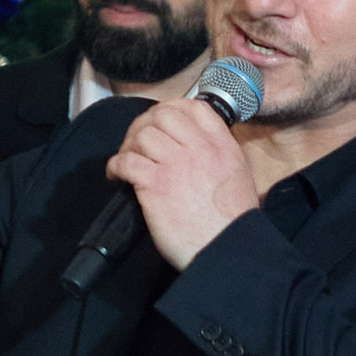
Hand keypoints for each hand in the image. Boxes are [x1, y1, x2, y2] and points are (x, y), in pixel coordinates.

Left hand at [104, 98, 261, 272]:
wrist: (227, 248)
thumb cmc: (232, 222)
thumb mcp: (239, 176)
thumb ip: (221, 155)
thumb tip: (201, 148)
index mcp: (222, 145)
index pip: (194, 107)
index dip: (172, 108)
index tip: (160, 121)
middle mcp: (199, 149)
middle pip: (162, 115)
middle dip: (145, 124)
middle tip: (137, 142)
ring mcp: (176, 164)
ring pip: (143, 135)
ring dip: (129, 145)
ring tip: (127, 160)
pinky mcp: (156, 185)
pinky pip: (127, 161)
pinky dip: (116, 165)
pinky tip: (116, 175)